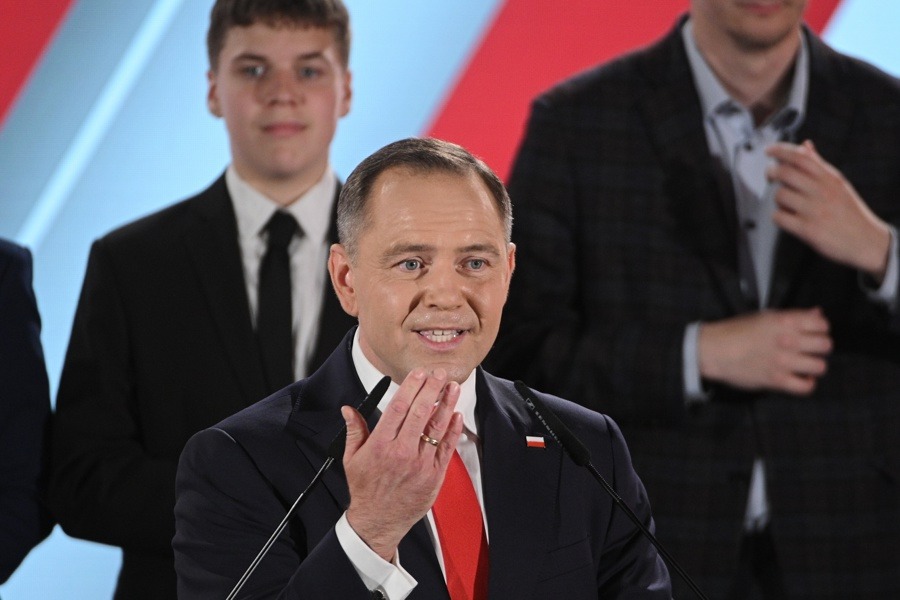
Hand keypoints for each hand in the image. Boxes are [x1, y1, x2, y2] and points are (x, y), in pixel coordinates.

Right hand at [342, 368, 463, 560]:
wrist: (378, 521)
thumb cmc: (365, 489)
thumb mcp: (352, 459)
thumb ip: (354, 430)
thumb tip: (348, 409)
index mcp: (381, 445)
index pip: (398, 408)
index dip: (410, 387)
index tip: (418, 373)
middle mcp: (402, 452)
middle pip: (420, 412)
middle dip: (431, 389)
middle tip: (439, 373)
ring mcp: (420, 464)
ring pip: (437, 427)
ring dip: (446, 404)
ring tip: (453, 387)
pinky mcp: (434, 475)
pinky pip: (446, 447)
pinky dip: (453, 430)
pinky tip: (456, 414)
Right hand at [698, 308, 831, 395]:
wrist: (714, 350)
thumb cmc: (736, 330)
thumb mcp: (765, 316)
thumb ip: (793, 316)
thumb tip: (818, 314)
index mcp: (785, 321)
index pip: (822, 324)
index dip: (820, 329)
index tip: (812, 333)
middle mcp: (789, 340)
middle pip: (825, 345)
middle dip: (820, 347)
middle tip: (809, 349)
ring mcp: (784, 362)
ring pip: (820, 366)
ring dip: (814, 366)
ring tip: (804, 365)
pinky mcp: (777, 380)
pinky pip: (805, 387)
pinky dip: (807, 384)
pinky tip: (801, 378)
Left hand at [766, 140, 891, 281]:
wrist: (866, 242)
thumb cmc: (849, 212)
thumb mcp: (838, 184)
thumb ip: (819, 165)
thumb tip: (804, 145)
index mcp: (830, 178)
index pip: (802, 157)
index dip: (781, 151)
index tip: (769, 150)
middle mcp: (823, 192)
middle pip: (785, 173)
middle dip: (771, 173)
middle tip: (770, 176)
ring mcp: (815, 211)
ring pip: (780, 195)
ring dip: (777, 199)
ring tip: (786, 203)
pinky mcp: (808, 230)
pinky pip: (779, 217)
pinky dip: (778, 217)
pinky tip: (786, 218)